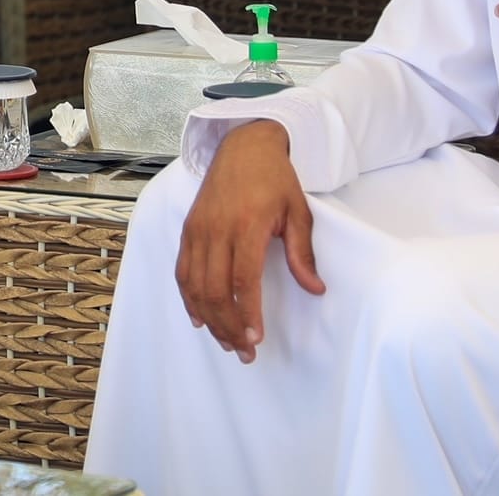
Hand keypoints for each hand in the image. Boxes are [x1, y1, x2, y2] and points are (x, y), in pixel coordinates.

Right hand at [174, 121, 324, 364]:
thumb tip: (315, 289)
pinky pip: (183, 271)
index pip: (244, 280)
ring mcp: (199, 229)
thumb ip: (303, 253)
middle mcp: (217, 229)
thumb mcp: (298, 211)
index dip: (248, 314)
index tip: (256, 340)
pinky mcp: (188, 229)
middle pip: (216, 290)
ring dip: (210, 319)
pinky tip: (200, 318)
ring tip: (226, 342)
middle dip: (229, 327)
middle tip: (244, 353)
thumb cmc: (275, 178)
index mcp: (247, 225)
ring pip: (196, 285)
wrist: (244, 145)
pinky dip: (189, 298)